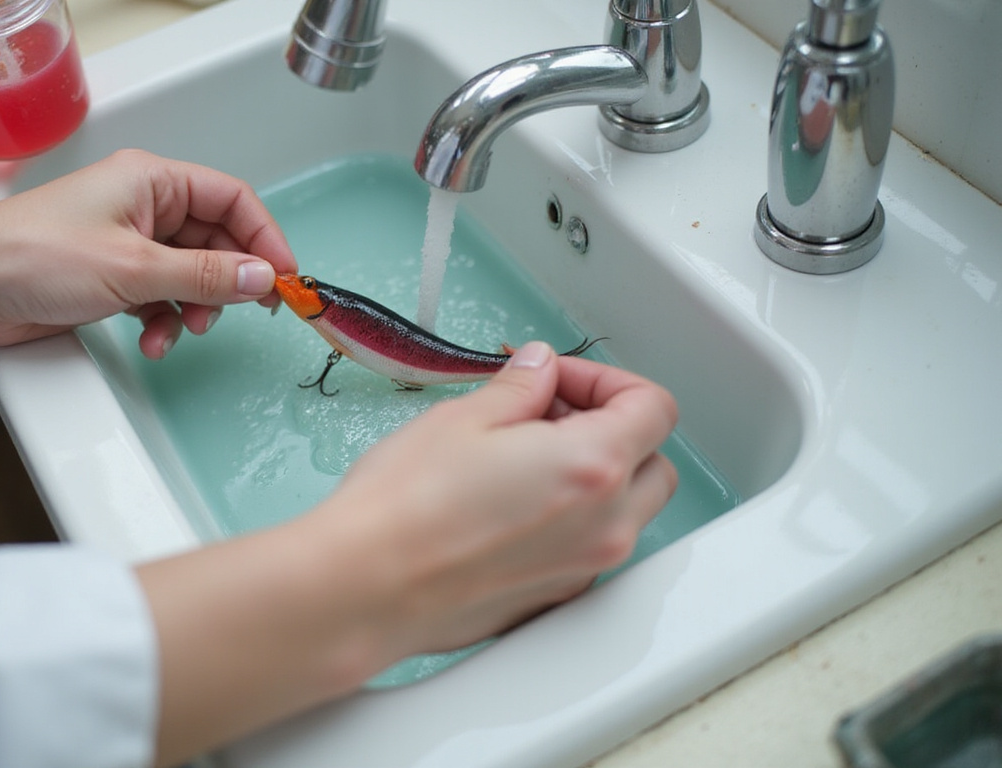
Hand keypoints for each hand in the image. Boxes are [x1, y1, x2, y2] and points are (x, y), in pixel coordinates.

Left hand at [0, 149, 296, 353]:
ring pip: (189, 274)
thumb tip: (261, 278)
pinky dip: (163, 319)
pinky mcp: (111, 276)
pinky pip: (160, 296)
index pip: (231, 199)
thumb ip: (204, 276)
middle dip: (226, 282)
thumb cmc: (34, 255)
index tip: (284, 279)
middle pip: (215, 241)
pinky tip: (151, 339)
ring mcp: (127, 242)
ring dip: (193, 307)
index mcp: (152, 180)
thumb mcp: (134, 268)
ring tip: (182, 330)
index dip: (264, 238)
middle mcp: (143, 205)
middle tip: (239, 313)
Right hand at [322, 341, 678, 655]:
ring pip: (627, 510)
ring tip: (523, 456)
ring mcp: (582, 569)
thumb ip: (520, 387)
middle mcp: (605, 525)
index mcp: (593, 466)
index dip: (607, 380)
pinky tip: (510, 502)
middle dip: (613, 428)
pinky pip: (589, 548)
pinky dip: (572, 517)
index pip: (653, 407)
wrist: (363, 587)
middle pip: (654, 463)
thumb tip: (539, 370)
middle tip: (547, 412)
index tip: (559, 378)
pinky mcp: (552, 598)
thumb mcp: (463, 417)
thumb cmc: (405, 507)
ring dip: (597, 474)